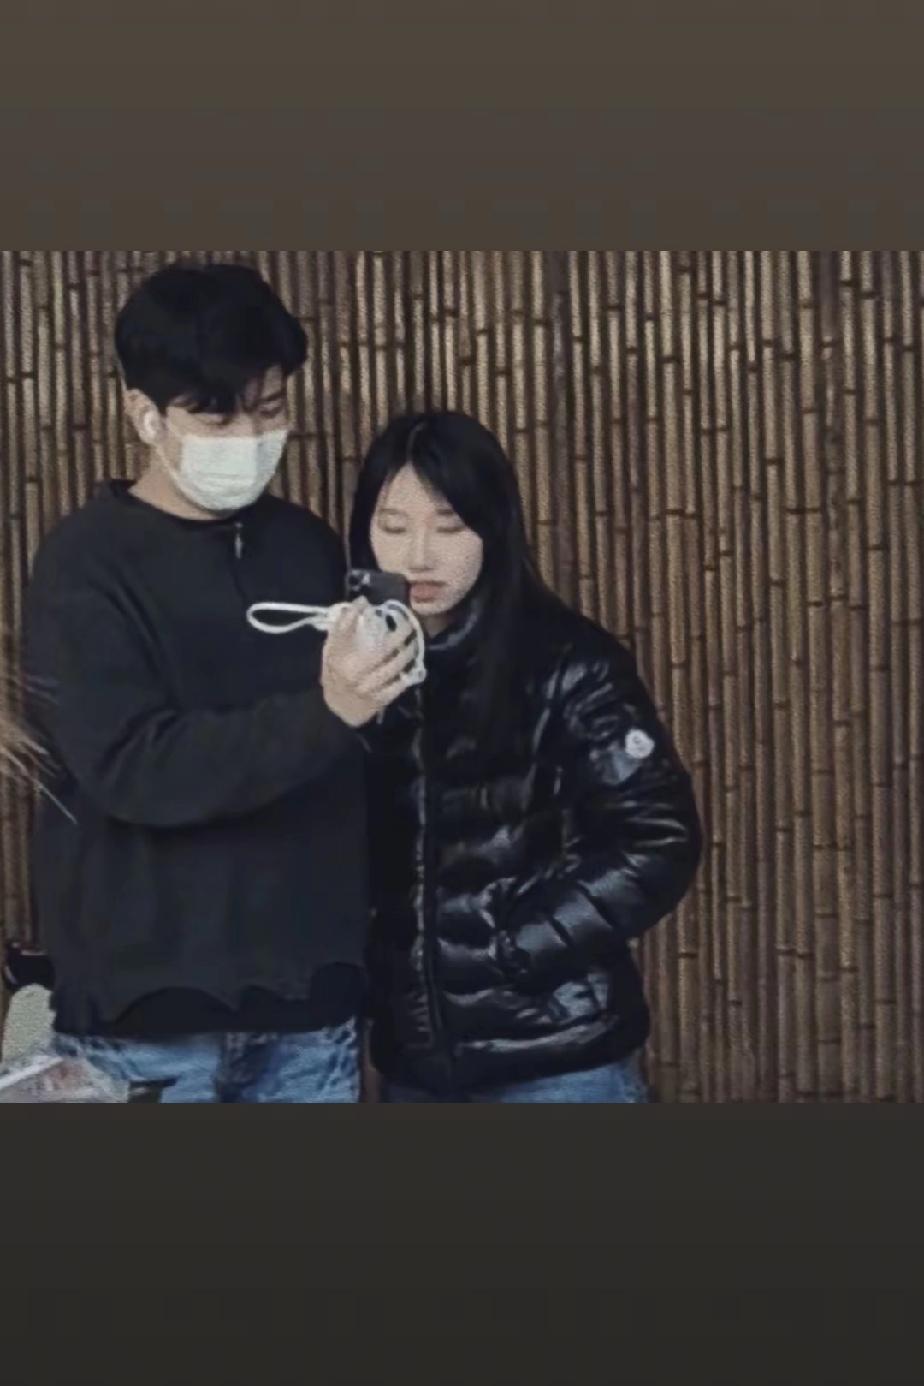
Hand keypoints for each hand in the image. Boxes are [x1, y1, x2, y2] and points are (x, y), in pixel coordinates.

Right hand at [321, 598, 417, 727]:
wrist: (337, 710)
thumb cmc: (335, 675)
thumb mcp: (331, 651)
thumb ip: (343, 627)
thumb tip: (362, 601)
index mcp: (339, 658)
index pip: (346, 630)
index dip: (357, 613)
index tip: (372, 603)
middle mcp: (354, 673)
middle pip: (383, 648)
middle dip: (400, 634)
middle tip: (410, 623)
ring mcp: (368, 688)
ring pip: (394, 666)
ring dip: (408, 652)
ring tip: (414, 641)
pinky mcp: (379, 700)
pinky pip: (398, 685)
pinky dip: (407, 674)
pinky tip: (413, 664)